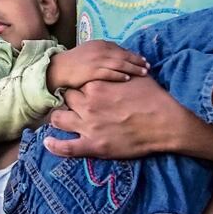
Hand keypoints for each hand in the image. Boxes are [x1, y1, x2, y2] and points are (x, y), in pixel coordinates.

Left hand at [44, 75, 190, 158]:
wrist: (165, 122)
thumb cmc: (153, 97)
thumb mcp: (134, 77)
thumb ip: (118, 72)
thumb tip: (116, 65)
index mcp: (96, 85)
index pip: (77, 82)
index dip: (79, 85)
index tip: (80, 88)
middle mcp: (88, 104)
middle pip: (66, 99)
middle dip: (68, 100)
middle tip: (73, 103)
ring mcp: (88, 126)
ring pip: (59, 119)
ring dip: (57, 118)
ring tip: (59, 119)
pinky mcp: (94, 146)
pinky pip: (66, 148)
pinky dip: (54, 146)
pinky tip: (47, 143)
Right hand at [46, 40, 148, 90]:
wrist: (58, 69)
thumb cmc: (74, 63)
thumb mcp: (90, 53)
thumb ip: (103, 54)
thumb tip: (118, 58)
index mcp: (100, 44)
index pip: (121, 49)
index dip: (133, 55)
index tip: (142, 59)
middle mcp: (100, 50)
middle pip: (124, 55)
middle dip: (137, 61)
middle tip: (148, 66)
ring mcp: (96, 60)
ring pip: (120, 64)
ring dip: (133, 68)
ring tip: (143, 72)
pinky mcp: (92, 71)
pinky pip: (110, 73)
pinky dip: (120, 75)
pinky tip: (128, 78)